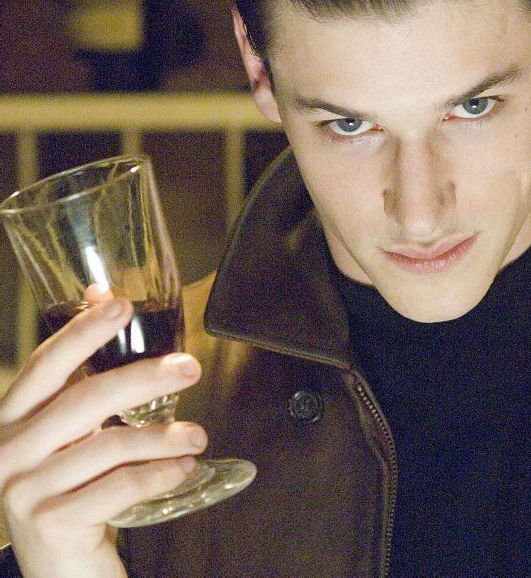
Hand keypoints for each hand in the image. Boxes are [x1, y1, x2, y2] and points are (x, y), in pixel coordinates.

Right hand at [0, 299, 206, 576]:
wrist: (59, 570)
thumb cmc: (71, 486)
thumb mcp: (71, 429)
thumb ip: (81, 370)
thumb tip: (100, 294)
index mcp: (13, 419)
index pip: (46, 365)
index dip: (82, 331)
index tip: (121, 304)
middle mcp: (8, 451)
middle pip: (85, 399)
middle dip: (144, 377)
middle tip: (190, 368)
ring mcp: (24, 491)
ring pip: (108, 445)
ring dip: (164, 436)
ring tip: (197, 435)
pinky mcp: (50, 525)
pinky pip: (118, 487)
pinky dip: (159, 474)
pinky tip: (184, 468)